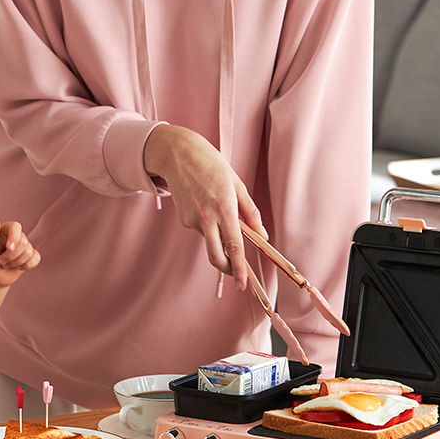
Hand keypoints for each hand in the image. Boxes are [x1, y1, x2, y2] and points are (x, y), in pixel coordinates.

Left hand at [0, 220, 40, 289]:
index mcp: (5, 230)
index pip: (16, 226)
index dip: (14, 237)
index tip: (9, 248)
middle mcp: (17, 236)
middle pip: (23, 242)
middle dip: (10, 256)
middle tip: (0, 260)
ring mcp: (25, 246)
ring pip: (28, 252)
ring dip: (14, 263)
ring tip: (6, 264)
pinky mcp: (31, 256)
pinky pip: (35, 259)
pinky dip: (25, 266)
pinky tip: (16, 267)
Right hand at [143, 125, 265, 289]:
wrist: (177, 154)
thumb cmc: (211, 165)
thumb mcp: (237, 183)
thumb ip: (250, 212)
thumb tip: (262, 234)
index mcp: (225, 208)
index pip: (234, 246)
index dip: (239, 268)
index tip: (243, 285)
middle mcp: (207, 217)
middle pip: (216, 256)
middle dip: (227, 269)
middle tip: (236, 274)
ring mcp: (192, 219)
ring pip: (209, 240)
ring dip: (217, 235)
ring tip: (215, 206)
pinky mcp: (183, 219)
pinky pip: (200, 229)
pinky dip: (206, 224)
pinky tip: (202, 202)